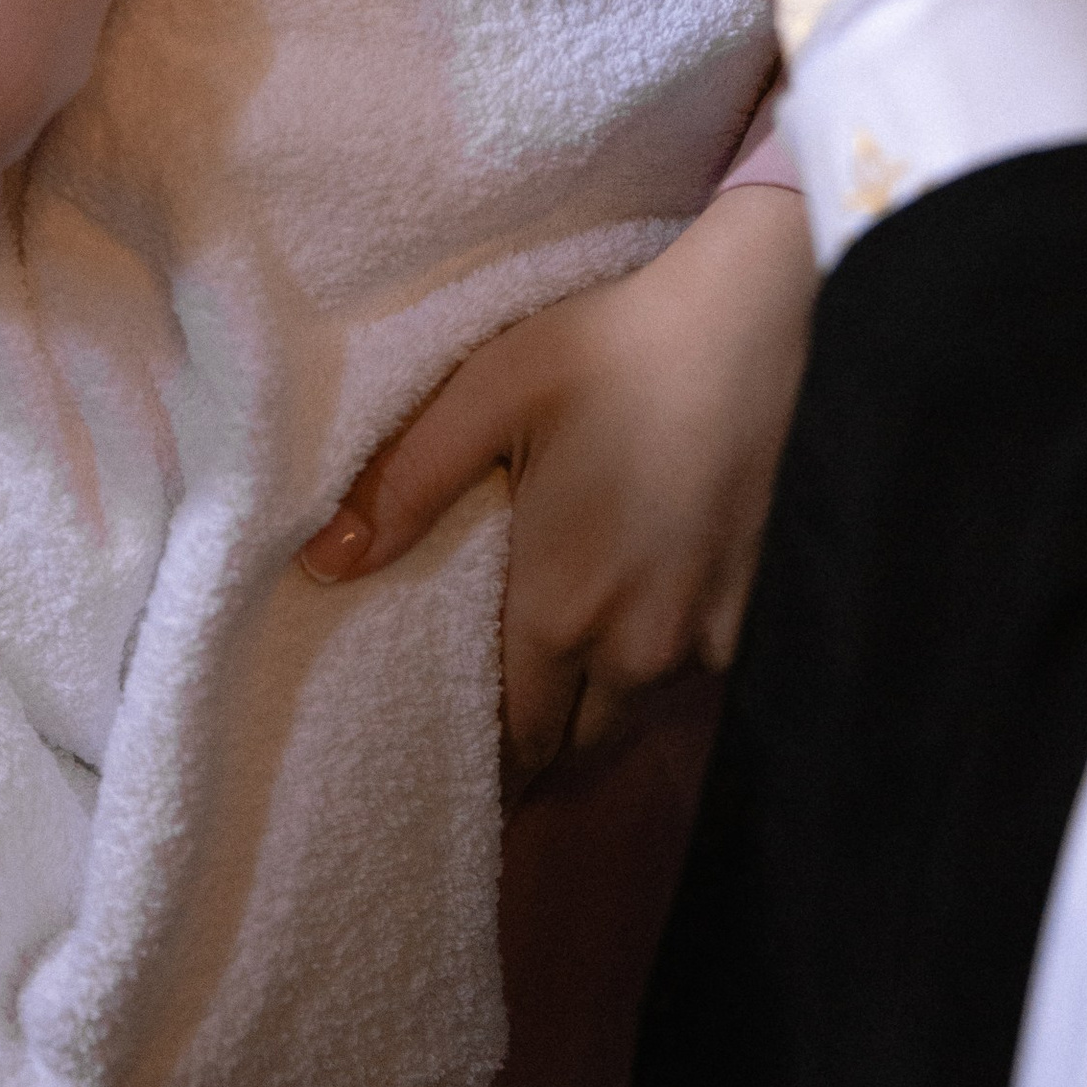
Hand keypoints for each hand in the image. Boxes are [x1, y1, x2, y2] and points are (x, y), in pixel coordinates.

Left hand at [299, 186, 816, 778]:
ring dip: (608, 700)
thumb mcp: (493, 390)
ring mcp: (711, 639)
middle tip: (506, 728)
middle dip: (541, 745)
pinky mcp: (765, 612)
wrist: (766, 320)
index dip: (486, 759)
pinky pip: (702, 670)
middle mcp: (638, 650)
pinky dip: (672, 659)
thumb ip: (403, 483)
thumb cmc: (620, 348)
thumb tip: (320, 567)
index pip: (514, 741)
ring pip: (643, 706)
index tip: (461, 766)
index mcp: (559, 611)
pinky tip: (657, 608)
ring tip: (577, 666)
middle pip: (579, 742)